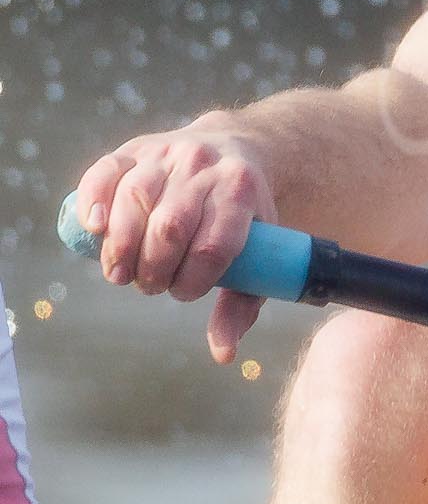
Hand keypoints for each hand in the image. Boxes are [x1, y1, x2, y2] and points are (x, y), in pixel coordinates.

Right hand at [73, 115, 275, 363]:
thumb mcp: (257, 252)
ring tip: (118, 273)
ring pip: (136, 198)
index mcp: (241, 191)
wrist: (233, 152)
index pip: (215, 243)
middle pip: (172, 224)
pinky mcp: (134, 149)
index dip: (194, 278)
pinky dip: (94, 200)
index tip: (183, 293)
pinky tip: (94, 228)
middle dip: (154, 266)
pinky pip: (106, 171)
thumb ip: (241, 303)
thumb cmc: (242, 217)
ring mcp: (167, 154)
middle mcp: (204, 167)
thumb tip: (223, 354)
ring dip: (121, 245)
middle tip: (148, 286)